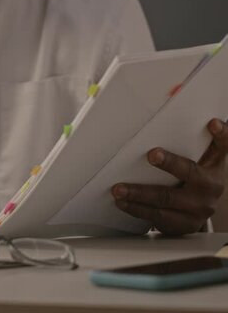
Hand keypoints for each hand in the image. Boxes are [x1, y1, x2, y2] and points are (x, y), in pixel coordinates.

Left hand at [112, 118, 227, 235]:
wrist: (195, 214)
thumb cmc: (192, 179)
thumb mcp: (200, 162)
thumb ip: (191, 143)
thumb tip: (173, 111)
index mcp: (214, 166)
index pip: (223, 147)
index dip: (222, 135)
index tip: (212, 123)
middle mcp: (210, 187)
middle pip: (190, 172)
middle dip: (170, 163)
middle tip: (152, 154)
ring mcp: (197, 208)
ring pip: (166, 199)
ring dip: (139, 193)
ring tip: (118, 188)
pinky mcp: (182, 223)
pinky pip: (156, 216)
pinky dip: (136, 209)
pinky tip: (122, 203)